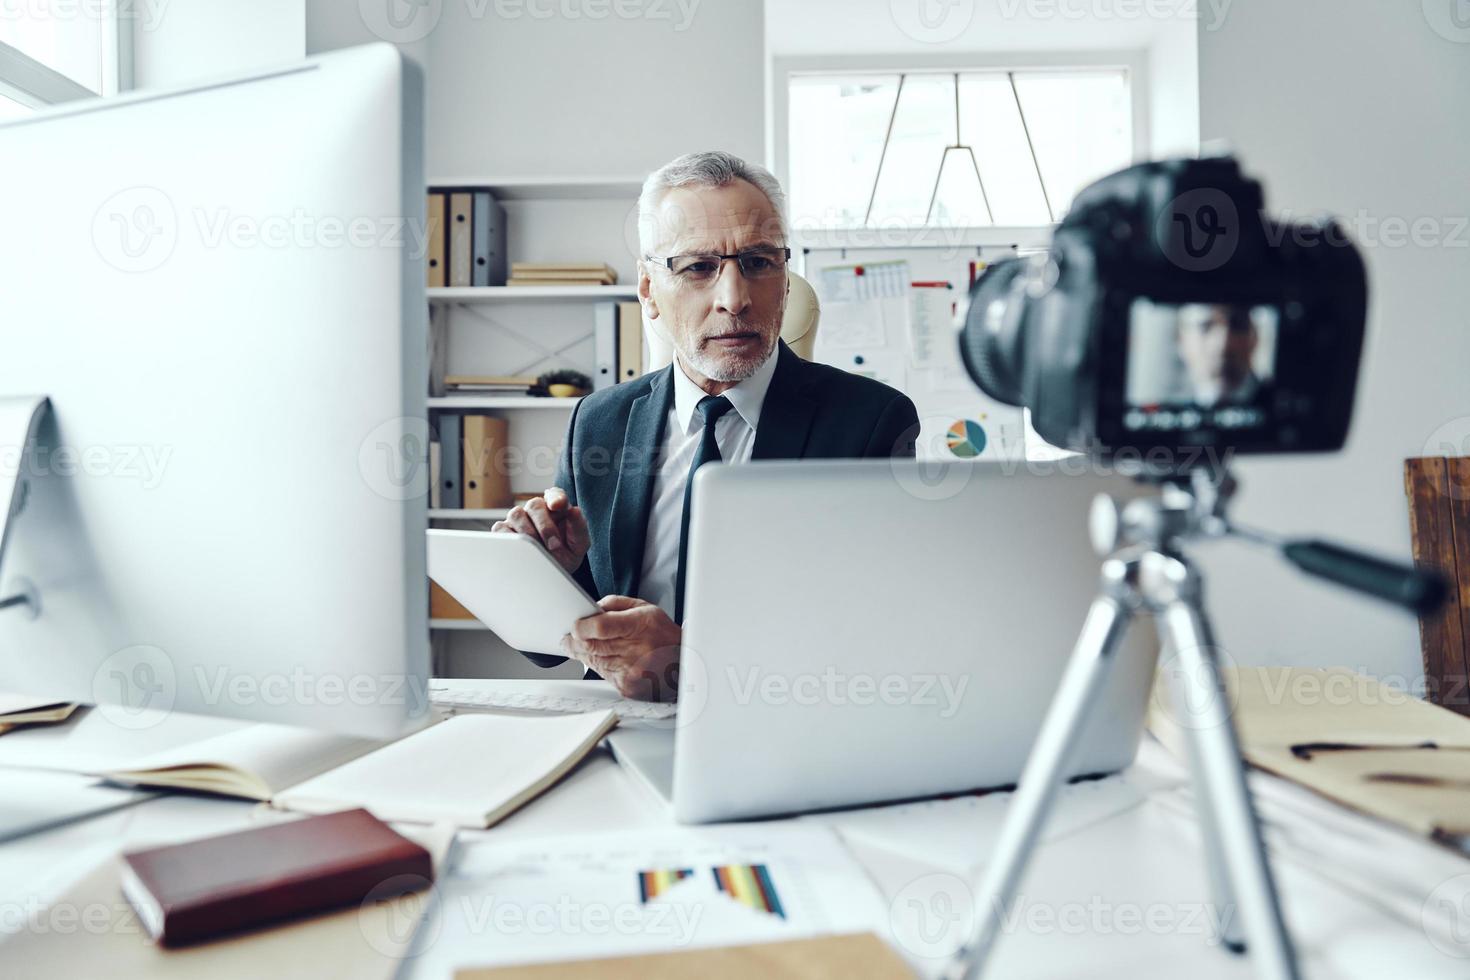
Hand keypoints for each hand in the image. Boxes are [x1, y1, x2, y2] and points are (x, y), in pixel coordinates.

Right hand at [491, 487, 588, 573]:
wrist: (550, 572)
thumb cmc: (566, 554)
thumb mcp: (579, 545)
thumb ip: (579, 527)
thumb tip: (574, 510)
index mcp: (557, 508)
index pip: (556, 495)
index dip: (555, 497)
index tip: (558, 505)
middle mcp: (537, 510)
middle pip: (534, 504)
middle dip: (545, 525)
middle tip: (554, 544)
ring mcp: (519, 519)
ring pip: (516, 514)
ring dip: (528, 533)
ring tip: (538, 551)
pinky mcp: (504, 530)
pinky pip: (502, 529)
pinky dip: (512, 540)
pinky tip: (521, 551)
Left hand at [561, 596, 681, 700]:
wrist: (682, 663)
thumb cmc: (662, 634)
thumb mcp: (644, 607)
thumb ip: (614, 604)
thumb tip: (591, 609)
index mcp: (639, 626)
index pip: (601, 628)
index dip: (582, 627)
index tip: (574, 626)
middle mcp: (636, 650)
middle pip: (591, 647)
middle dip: (573, 641)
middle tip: (567, 637)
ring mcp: (631, 671)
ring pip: (593, 662)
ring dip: (583, 654)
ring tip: (584, 645)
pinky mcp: (627, 687)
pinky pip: (601, 674)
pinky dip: (597, 666)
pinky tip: (603, 658)